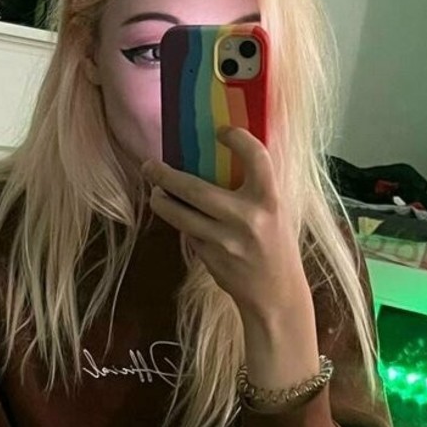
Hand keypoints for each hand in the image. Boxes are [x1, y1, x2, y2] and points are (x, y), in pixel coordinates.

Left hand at [141, 126, 306, 317]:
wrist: (275, 294)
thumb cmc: (277, 246)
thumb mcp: (277, 212)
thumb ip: (257, 188)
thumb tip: (222, 156)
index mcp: (270, 200)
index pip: (256, 158)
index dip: (239, 139)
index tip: (221, 132)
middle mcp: (247, 219)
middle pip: (195, 189)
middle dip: (166, 176)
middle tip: (150, 166)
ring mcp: (226, 241)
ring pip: (181, 215)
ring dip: (161, 201)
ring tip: (155, 192)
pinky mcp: (211, 258)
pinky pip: (189, 234)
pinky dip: (181, 223)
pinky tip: (179, 217)